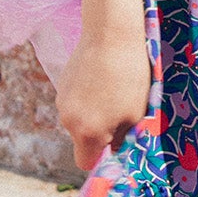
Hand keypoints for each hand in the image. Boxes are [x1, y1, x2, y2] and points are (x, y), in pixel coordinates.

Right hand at [56, 25, 152, 172]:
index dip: (101, 158)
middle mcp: (68, 121)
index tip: (117, 144)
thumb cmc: (129, 76)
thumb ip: (124, 139)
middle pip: (82, 140)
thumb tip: (117, 150)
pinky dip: (87, 97)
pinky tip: (103, 77)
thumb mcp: (136, 114)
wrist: (110, 33)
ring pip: (79, 120)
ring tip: (114, 90)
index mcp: (87, 133)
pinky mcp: (61, 83)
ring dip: (93, 113)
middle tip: (122, 111)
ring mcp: (61, 101)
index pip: (85, 163)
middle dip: (100, 133)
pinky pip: (75, 101)